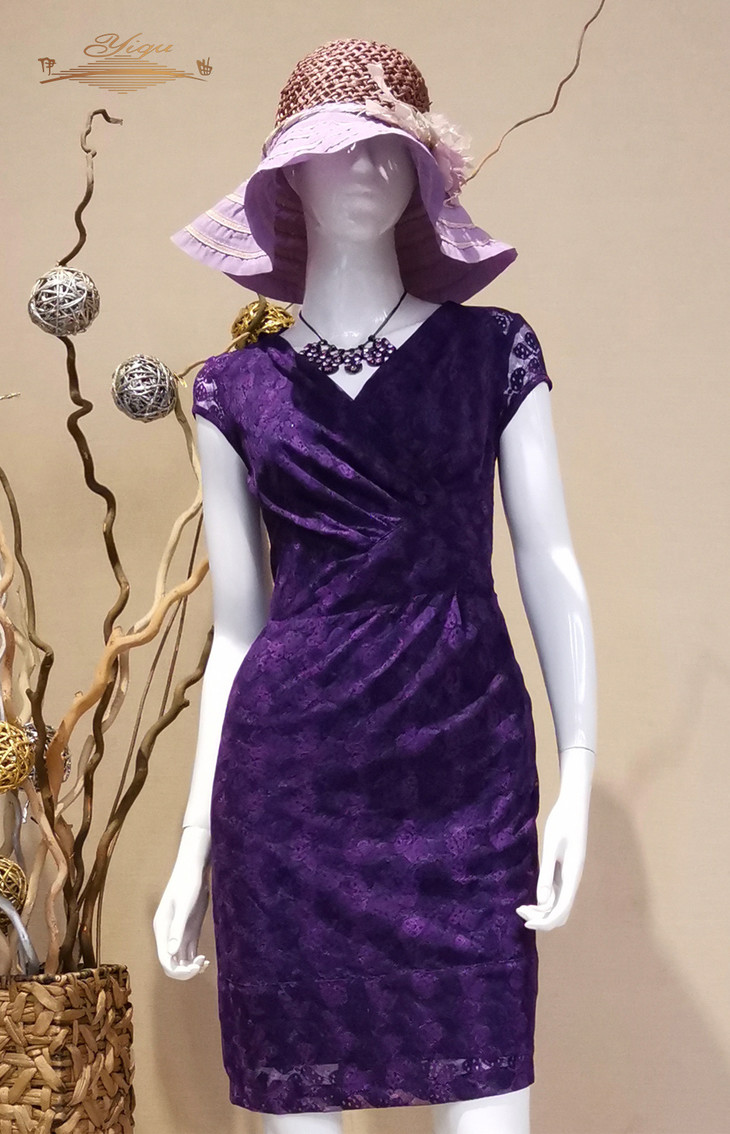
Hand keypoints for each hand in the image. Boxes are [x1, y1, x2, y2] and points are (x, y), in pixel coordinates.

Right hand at [153, 826, 212, 978]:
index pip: (165, 960)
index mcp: (162, 929)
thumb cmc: (187, 883)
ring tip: (205, 963)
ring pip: (180, 961)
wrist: (194, 869)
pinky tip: (206, 961)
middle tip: (201, 965)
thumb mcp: (184, 906)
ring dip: (190, 968)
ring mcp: (178, 934)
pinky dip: (194, 961)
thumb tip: (171, 952)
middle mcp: (167, 935)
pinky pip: (188, 954)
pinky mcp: (189, 932)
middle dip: (184, 971)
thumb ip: (178, 928)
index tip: (195, 967)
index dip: (178, 970)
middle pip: (171, 964)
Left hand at [516, 778, 589, 930]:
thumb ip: (547, 874)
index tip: (526, 922)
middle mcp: (574, 879)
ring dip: (543, 910)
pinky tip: (533, 898)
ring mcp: (571, 875)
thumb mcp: (551, 847)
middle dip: (542, 918)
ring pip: (560, 904)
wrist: (574, 805)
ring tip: (522, 906)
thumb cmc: (562, 822)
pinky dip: (546, 900)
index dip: (545, 921)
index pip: (561, 909)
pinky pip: (558, 893)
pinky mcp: (566, 870)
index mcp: (573, 876)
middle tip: (520, 911)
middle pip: (562, 912)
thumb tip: (542, 901)